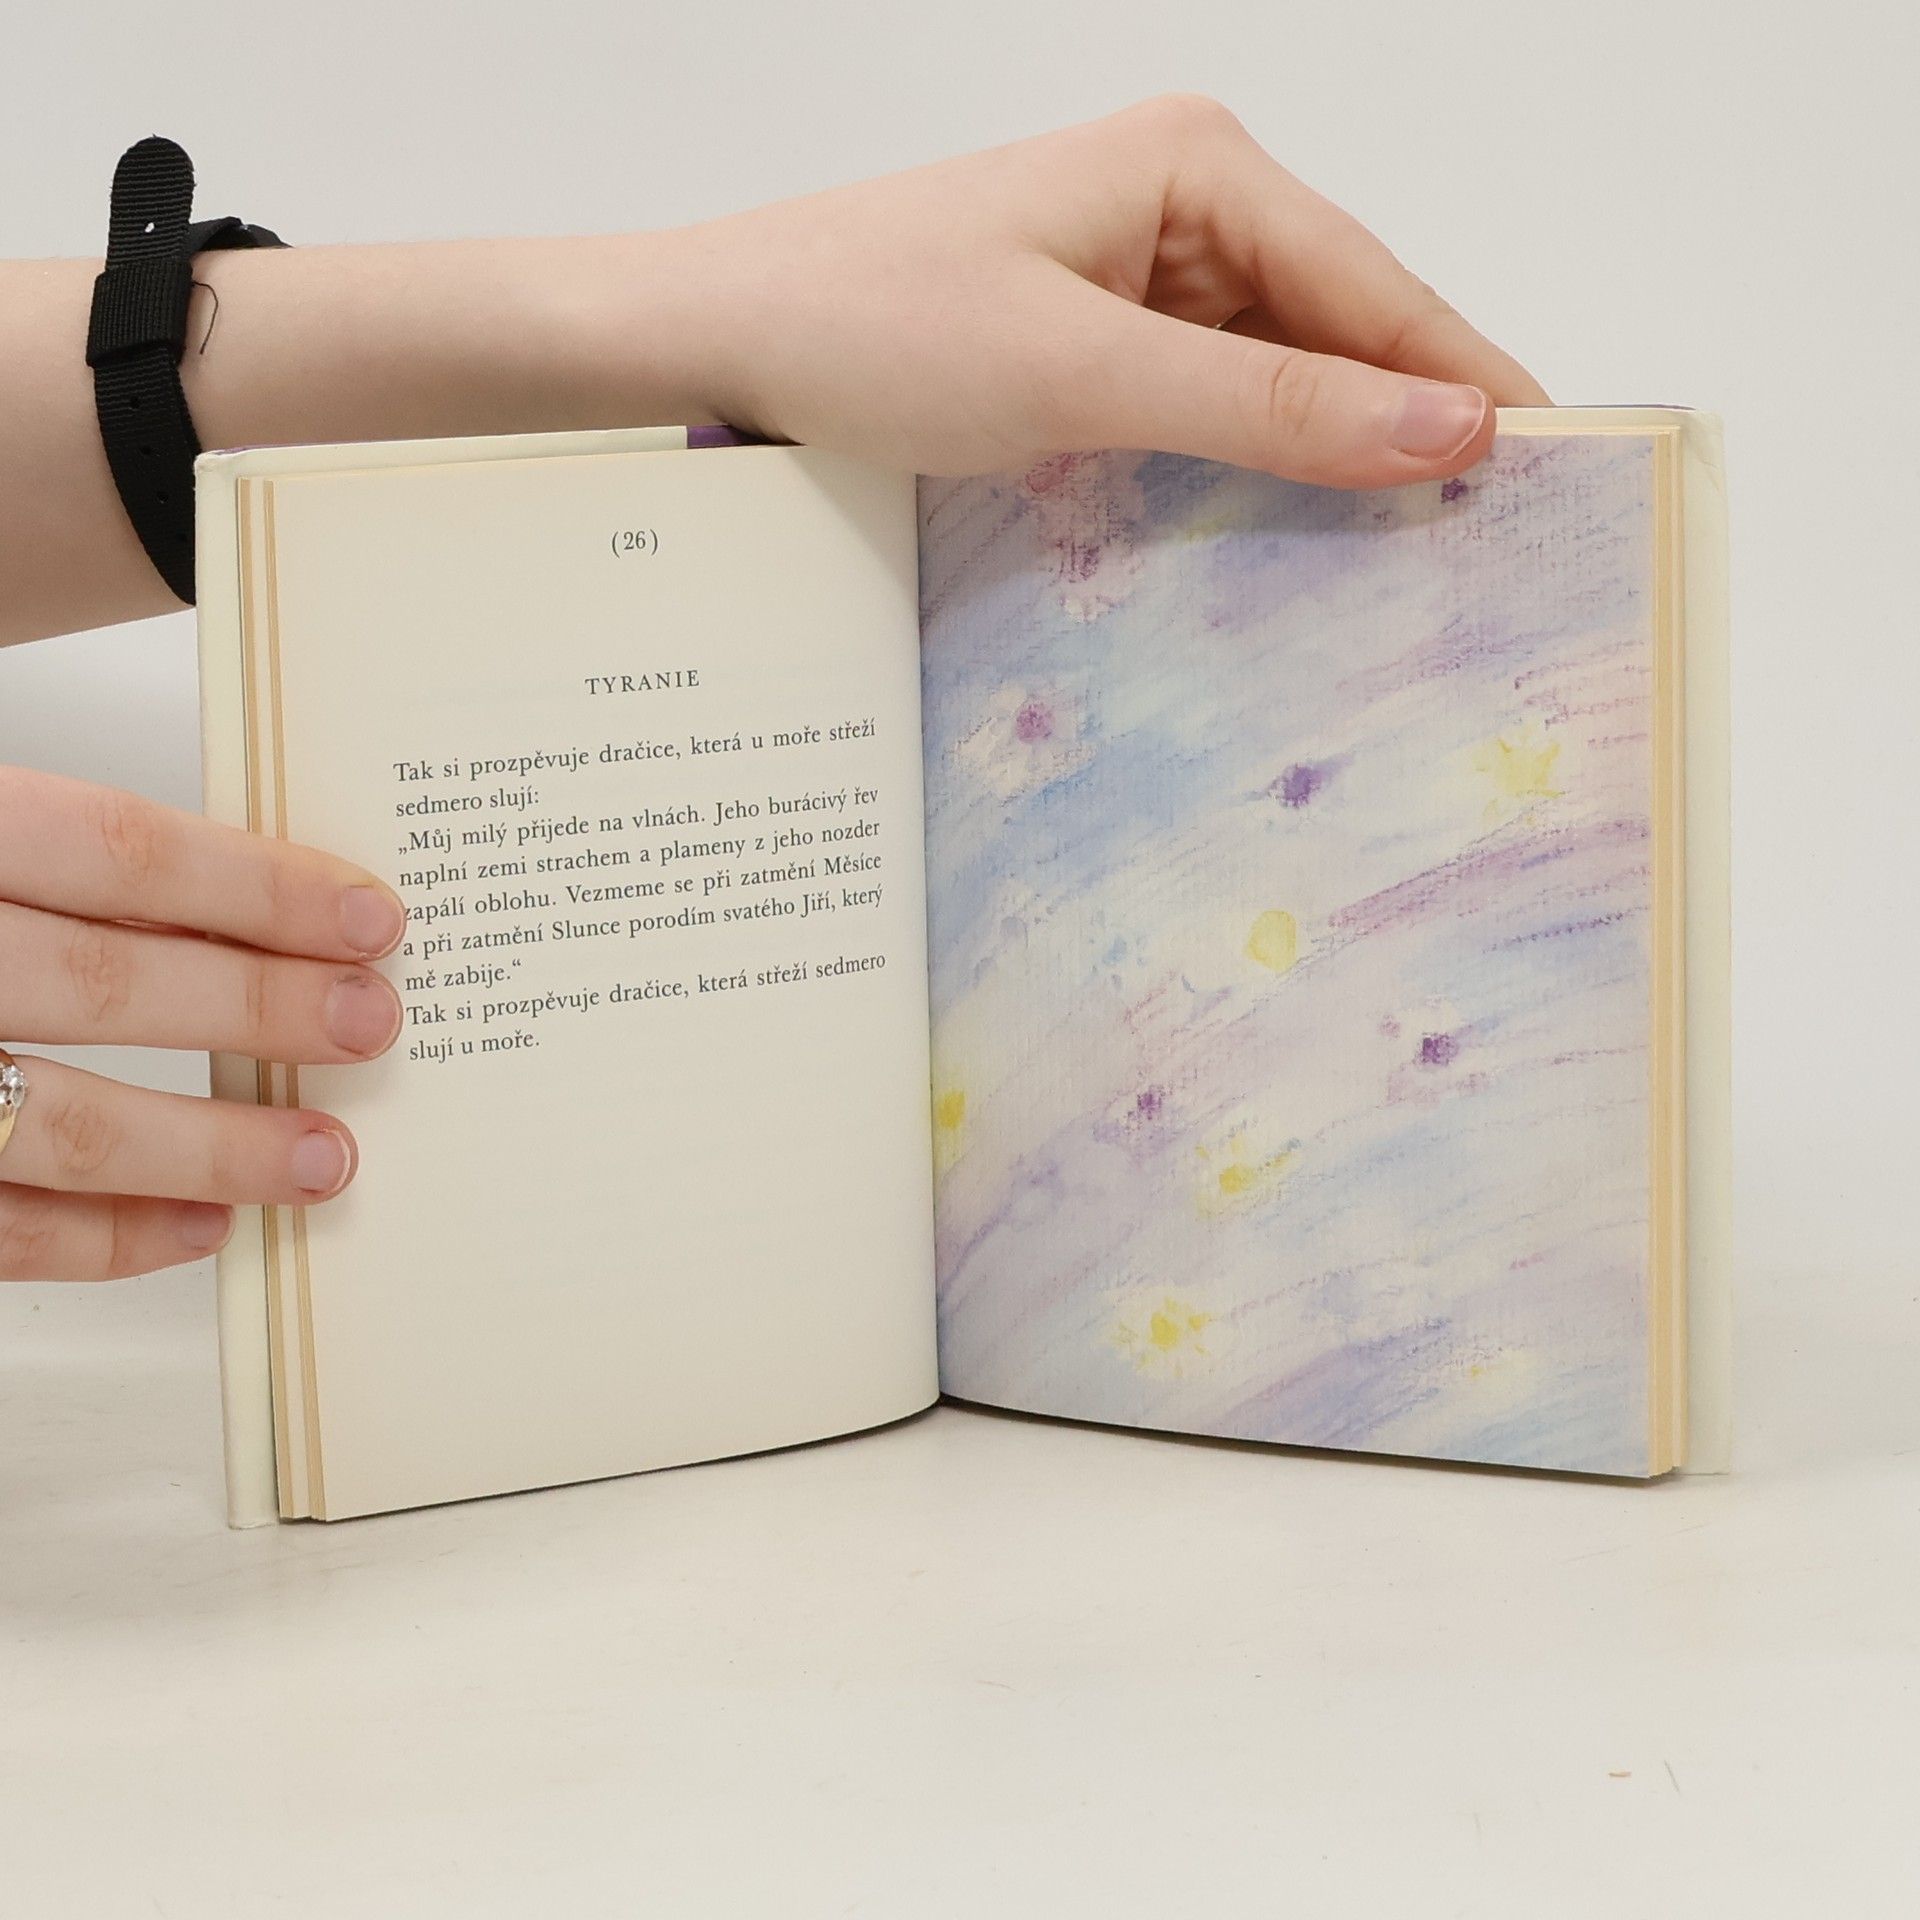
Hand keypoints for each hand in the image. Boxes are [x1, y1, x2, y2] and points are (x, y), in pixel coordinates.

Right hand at [0, 767, 404, 1280]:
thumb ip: (63, 854)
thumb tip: (241, 897)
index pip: (115, 852)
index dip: (258, 887)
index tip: (370, 917)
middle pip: (105, 982)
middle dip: (260, 1007)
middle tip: (375, 1024)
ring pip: (62, 1125)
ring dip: (213, 1147)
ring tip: (327, 1159)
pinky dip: (104, 1237)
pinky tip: (201, 1225)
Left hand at [662, 94, 1549, 488]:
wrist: (718, 337)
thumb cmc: (876, 324)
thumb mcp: (1086, 373)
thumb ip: (1269, 408)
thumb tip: (1448, 433)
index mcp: (1199, 167)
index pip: (1374, 285)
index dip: (1465, 383)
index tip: (1553, 475)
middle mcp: (1183, 206)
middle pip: (1338, 329)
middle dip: (1404, 427)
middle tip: (1488, 549)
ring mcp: (1137, 275)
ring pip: (1277, 377)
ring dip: (1328, 458)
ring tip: (1408, 563)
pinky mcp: (1094, 340)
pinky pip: (1207, 406)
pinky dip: (1247, 467)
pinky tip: (1285, 535)